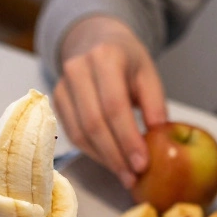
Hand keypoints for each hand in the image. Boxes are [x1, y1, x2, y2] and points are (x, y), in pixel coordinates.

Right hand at [55, 15, 167, 189]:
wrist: (93, 38)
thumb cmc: (125, 58)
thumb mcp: (148, 72)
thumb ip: (155, 103)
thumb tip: (159, 139)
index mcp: (105, 57)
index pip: (114, 106)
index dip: (127, 139)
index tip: (142, 164)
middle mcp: (78, 69)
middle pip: (94, 123)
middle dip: (115, 156)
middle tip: (133, 177)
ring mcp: (62, 85)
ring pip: (80, 133)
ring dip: (103, 159)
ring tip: (124, 174)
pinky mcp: (56, 100)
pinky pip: (73, 134)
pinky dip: (92, 152)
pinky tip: (110, 161)